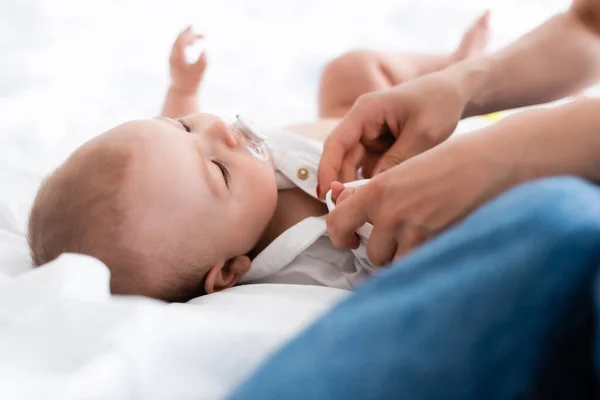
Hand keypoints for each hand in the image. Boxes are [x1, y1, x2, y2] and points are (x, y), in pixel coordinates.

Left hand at [169, 26, 206, 94]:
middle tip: (201, 32)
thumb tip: (205, 50)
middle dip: (190, 35)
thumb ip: (203, 61)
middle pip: (179, 40)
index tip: (193, 26)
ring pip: (179, 44)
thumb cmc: (191, 83)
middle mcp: (173, 56)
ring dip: (189, 39)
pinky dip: (186, 44)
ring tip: (199, 38)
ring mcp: (172, 59)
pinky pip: (178, 48)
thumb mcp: (199, 72)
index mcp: (177, 57)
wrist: (181, 93)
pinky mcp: (174, 62)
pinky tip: (192, 44)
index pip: (181, 40)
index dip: (187, 32)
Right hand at [317, 70, 467, 198]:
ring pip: (355, 166)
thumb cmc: (440, 102)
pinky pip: (370, 168)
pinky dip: (374, 182)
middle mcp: (362, 123)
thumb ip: (398, 160)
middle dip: (344, 183)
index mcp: (365, 111)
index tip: (326, 194)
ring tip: (370, 206)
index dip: (327, 170)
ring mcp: (370, 135)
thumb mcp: (423, 133)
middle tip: (352, 209)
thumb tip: (374, 188)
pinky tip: (383, 197)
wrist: (457, 91)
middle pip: (342, 158)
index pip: (335, 143)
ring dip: (359, 185)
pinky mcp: (381, 146)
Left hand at [326, 136, 516, 265]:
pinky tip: (432, 242)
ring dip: (401, 256)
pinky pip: (415, 264)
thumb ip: (369, 191)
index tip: (350, 239)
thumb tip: (340, 202)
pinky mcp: (434, 242)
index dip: (340, 236)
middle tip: (397, 237)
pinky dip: (420, 259)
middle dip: (382, 249)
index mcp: (376, 191)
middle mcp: (389, 212)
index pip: (337, 223)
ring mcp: (412, 230)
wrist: (483, 164)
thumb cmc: (441, 165)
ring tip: (417, 238)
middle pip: (370, 253)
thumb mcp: (399, 171)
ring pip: (392, 262)